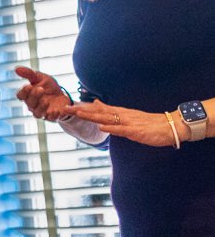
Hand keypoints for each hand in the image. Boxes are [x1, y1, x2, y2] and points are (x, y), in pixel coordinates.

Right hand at [14, 66, 73, 121]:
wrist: (64, 97)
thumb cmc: (49, 87)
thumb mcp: (41, 78)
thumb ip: (29, 74)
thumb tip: (17, 68)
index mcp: (28, 96)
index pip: (21, 96)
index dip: (23, 92)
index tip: (29, 85)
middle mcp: (33, 106)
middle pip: (29, 103)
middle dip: (34, 96)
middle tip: (40, 89)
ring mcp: (42, 112)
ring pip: (37, 114)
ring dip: (41, 107)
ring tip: (46, 101)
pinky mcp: (52, 117)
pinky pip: (50, 119)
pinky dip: (52, 116)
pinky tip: (55, 110)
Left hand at [67, 100, 185, 146]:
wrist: (171, 126)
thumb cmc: (149, 123)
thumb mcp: (128, 116)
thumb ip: (112, 111)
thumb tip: (97, 105)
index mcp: (121, 113)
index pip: (99, 110)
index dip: (84, 108)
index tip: (68, 106)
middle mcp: (123, 116)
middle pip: (99, 113)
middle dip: (82, 111)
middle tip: (66, 108)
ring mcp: (129, 123)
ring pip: (108, 119)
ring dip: (93, 116)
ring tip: (79, 113)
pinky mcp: (136, 131)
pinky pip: (122, 130)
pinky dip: (112, 128)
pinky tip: (102, 127)